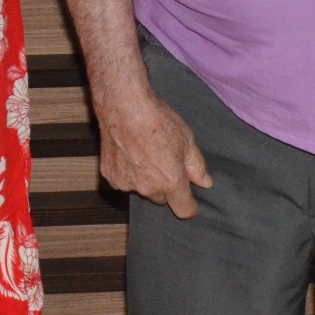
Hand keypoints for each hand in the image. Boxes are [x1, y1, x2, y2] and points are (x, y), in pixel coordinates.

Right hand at [96, 85, 212, 217]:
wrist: (124, 104)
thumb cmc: (156, 119)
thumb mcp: (187, 140)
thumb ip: (197, 167)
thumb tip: (205, 183)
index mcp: (171, 181)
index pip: (184, 210)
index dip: (189, 205)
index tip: (188, 198)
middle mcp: (148, 187)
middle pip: (160, 199)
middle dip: (163, 186)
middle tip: (162, 161)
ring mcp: (126, 183)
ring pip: (140, 189)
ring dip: (143, 179)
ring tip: (142, 153)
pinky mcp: (109, 175)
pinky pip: (122, 181)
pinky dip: (125, 172)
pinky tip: (127, 152)